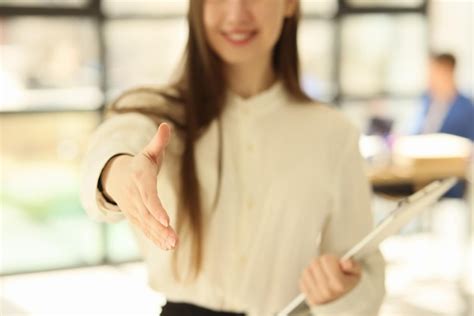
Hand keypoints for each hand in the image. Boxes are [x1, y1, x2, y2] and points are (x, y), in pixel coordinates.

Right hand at [101, 122, 177, 250]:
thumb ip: (159, 141)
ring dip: (159, 236)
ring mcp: (134, 209)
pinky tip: (167, 246)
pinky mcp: (136, 217)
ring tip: (173, 245)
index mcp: (140, 179)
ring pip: (146, 225)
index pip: (148, 195)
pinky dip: (155, 239)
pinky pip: (145, 229)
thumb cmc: (140, 164)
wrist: (117, 177)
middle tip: (174, 239)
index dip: (156, 208)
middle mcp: (135, 197)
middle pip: (148, 215)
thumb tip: (167, 126)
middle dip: (160, 228)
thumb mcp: (149, 152)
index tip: (166, 220)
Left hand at [299, 254, 360, 305]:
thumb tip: (345, 263)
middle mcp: (328, 291)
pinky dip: (308, 279)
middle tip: (329, 268)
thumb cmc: (349, 285)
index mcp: (339, 284)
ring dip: (313, 270)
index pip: (326, 260)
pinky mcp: (311, 299)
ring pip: (306, 271)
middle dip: (322, 263)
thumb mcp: (356, 272)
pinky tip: (317, 281)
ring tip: (323, 275)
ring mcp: (318, 296)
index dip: (331, 258)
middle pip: (315, 263)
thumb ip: (353, 265)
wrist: (345, 302)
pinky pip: (302, 281)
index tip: (336, 264)